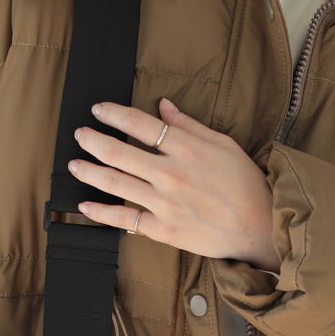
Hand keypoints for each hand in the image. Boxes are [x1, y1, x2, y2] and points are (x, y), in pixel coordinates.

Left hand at [68, 97, 280, 270]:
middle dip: (92, 140)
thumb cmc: (246, 184)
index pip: (140, 124)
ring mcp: (164, 203)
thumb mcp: (224, 144)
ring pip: (114, 183)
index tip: (98, 109)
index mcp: (186, 148)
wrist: (261, 227)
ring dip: (88, 171)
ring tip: (73, 164)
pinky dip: (101, 212)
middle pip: (118, 151)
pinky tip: (85, 205)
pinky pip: (124, 219)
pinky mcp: (163, 230)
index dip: (114, 114)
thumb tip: (163, 105)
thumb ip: (189, 125)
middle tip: (80, 133)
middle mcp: (170, 173)